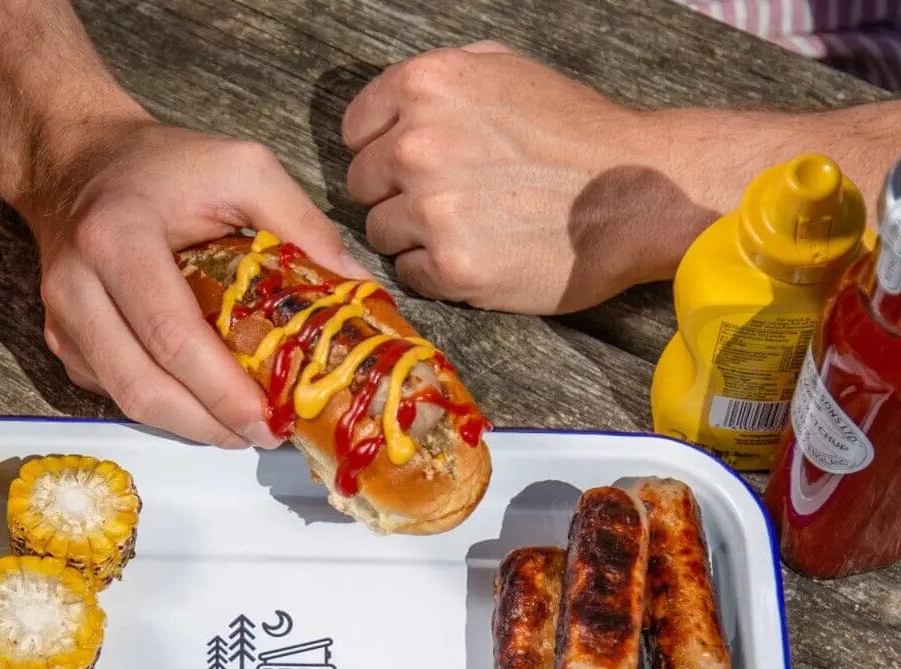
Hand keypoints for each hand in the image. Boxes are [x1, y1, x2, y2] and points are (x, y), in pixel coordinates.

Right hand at [30, 117, 364, 447]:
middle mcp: (77, 285)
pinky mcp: (63, 342)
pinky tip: (203, 402)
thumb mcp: (239, 167)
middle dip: (209, 425)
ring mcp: (63, 320)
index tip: (269, 420)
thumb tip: (357, 289)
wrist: (74, 161)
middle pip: (144, 387)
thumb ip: (301, 222)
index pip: (171, 335)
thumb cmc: (162, 166)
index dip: (222, 391)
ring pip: (127, 401)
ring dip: (189, 427)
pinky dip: (164, 408)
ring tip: (240, 427)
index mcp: (118, 238)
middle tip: (262, 434)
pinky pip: (116, 394)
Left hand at [342, 42, 713, 313]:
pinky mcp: (450, 266)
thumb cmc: (576, 134)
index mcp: (427, 87)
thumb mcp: (507, 71)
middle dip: (394, 194)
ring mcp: (431, 209)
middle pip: (362, 185)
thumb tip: (396, 108)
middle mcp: (418, 145)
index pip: (356, 129)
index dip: (380, 149)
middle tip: (445, 200)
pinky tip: (476, 255)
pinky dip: (435, 272)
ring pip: (380, 233)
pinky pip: (410, 274)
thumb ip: (443, 83)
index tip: (407, 165)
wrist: (635, 193)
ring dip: (413, 237)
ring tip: (466, 229)